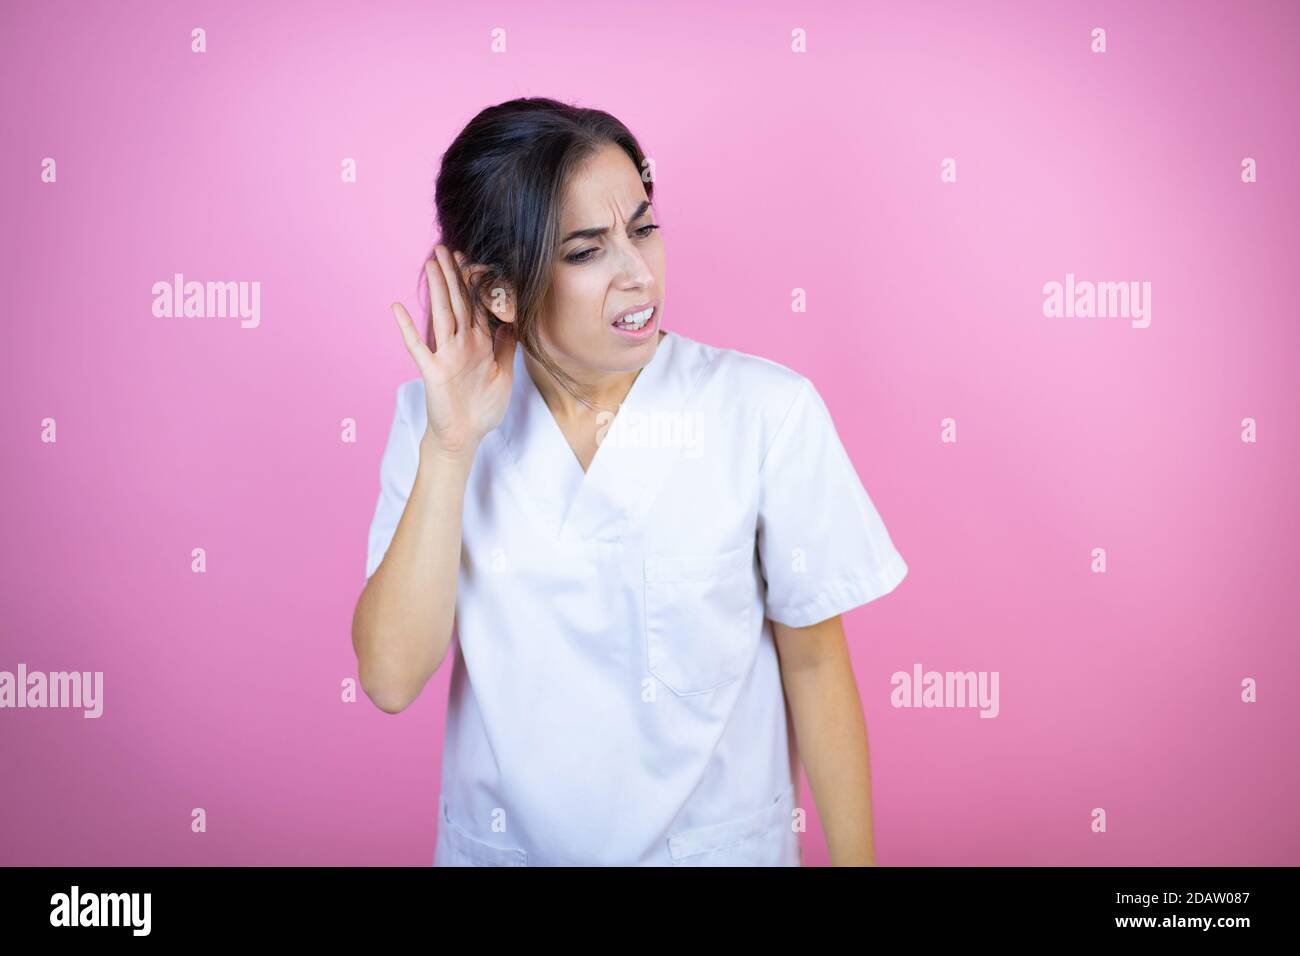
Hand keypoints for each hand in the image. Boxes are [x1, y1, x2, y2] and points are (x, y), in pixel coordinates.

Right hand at [390, 245, 516, 457]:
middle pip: (457, 303)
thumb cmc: (483, 408)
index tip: (470, 259)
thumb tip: (511, 320)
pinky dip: (408, 328)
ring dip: (436, 289)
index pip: (476, 307)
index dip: (473, 283)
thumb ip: (506, 347)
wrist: (466, 437)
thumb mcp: (504, 375)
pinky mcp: (433, 371)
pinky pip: (418, 347)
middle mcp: (461, 345)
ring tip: (430, 263)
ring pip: (442, 315)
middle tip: (445, 248)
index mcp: (480, 344)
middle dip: (452, 275)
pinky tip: (398, 308)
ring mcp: (445, 356)